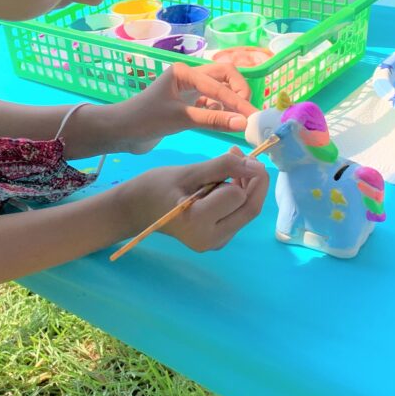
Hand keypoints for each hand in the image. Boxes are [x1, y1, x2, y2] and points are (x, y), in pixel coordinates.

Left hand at [112, 62, 257, 153]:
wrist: (120, 133)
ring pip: (219, 93)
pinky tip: (225, 124)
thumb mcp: (180, 119)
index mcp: (185, 72)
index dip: (239, 100)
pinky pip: (211, 106)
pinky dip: (220, 113)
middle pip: (225, 78)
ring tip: (241, 122)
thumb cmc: (145, 120)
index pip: (221, 81)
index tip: (253, 117)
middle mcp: (189, 77)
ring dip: (230, 105)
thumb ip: (212, 120)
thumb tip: (243, 122)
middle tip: (249, 114)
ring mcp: (188, 91)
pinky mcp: (186, 107)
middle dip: (239, 93)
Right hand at [121, 149, 268, 252]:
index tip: (233, 152)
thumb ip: (223, 166)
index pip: (238, 196)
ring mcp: (216, 243)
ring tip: (230, 164)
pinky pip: (238, 216)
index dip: (244, 172)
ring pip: (247, 212)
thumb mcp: (189, 171)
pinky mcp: (218, 241)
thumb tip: (255, 165)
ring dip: (246, 186)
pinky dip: (238, 196)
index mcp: (198, 222)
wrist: (138, 209)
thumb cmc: (156, 187)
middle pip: (250, 209)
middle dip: (254, 180)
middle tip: (242, 156)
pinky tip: (225, 180)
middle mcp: (211, 240)